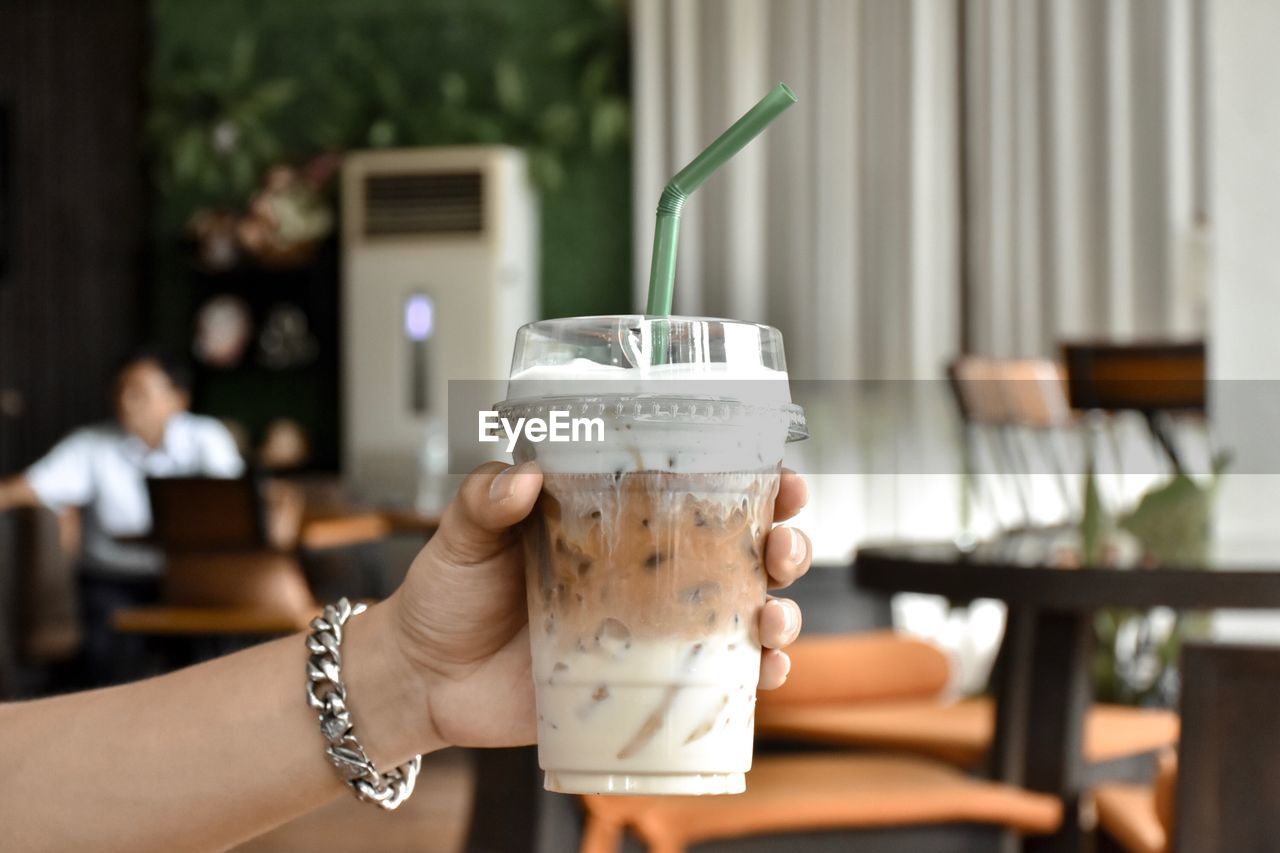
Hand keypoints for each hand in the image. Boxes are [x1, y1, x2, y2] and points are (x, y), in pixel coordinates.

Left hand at [388, 462, 812, 750]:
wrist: (421, 680)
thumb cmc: (446, 595)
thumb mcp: (463, 535)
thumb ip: (485, 499)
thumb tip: (522, 475)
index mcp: (616, 520)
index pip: (699, 489)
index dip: (754, 479)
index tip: (780, 473)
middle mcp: (646, 571)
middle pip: (743, 549)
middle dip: (784, 543)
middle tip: (780, 544)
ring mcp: (650, 629)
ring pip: (744, 613)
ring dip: (782, 611)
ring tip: (772, 615)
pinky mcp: (643, 682)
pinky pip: (716, 680)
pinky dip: (755, 676)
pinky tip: (766, 670)